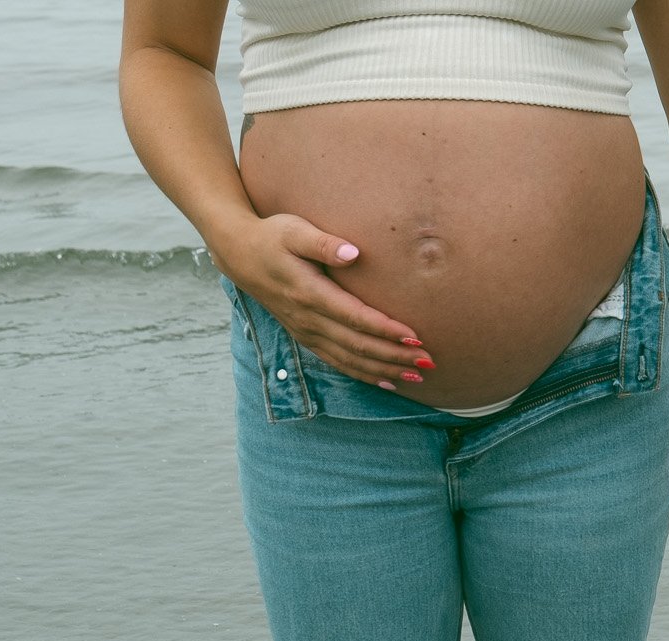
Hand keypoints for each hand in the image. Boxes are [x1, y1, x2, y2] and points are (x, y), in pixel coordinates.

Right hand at [210, 214, 431, 386]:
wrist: (239, 253)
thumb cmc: (272, 235)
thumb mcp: (293, 229)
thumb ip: (323, 242)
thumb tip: (354, 253)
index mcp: (309, 293)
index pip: (355, 317)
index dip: (385, 330)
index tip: (414, 336)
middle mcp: (309, 319)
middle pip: (358, 344)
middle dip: (395, 355)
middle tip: (428, 360)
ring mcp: (306, 331)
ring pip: (351, 359)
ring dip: (385, 370)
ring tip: (417, 376)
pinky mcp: (306, 336)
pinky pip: (339, 362)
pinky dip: (365, 374)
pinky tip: (388, 382)